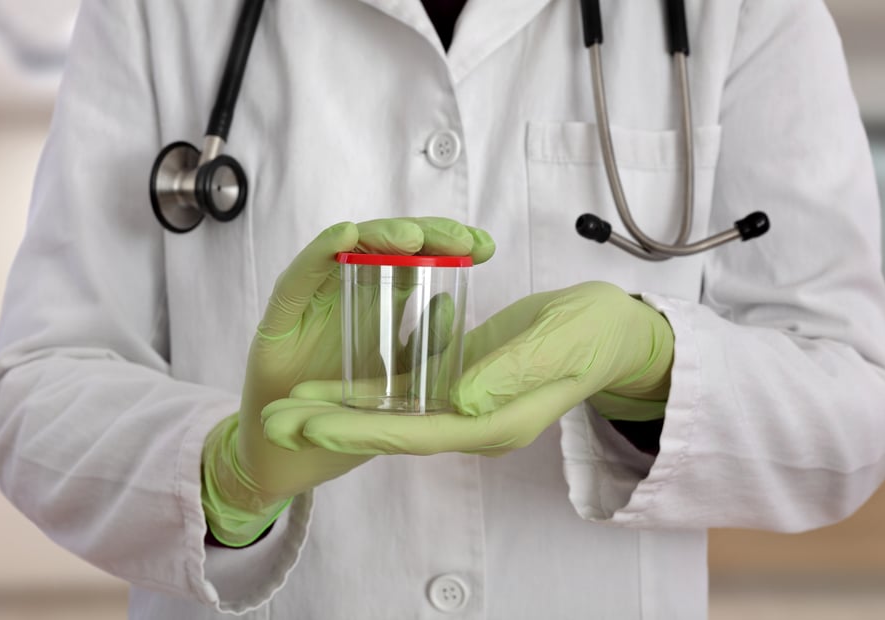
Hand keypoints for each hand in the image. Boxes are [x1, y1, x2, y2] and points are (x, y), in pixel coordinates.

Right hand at [202, 218, 494, 545]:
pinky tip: (345, 237)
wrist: (288, 455)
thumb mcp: (401, 379)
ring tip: (412, 237)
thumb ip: (425, 345)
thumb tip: (450, 301)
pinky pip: (297, 280)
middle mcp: (346, 292)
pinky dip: (319, 254)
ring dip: (379, 237)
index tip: (485, 248)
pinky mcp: (279, 320)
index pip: (417, 259)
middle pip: (387, 246)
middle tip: (460, 240)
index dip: (449, 246)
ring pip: (346, 252)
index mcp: (378, 303)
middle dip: (426, 235)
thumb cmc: (342, 411)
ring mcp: (312, 302)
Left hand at [287, 281, 673, 457]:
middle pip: (391, 431)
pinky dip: (368, 390)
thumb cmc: (594, 333)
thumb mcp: (559, 343)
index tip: (309, 427)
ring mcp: (467, 406)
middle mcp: (475, 422)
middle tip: (272, 424)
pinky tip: (331, 386)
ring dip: (338, 413)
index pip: (417, 433)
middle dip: (331, 428)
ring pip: (390, 415)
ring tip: (284, 409)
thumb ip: (509, 373)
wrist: (612, 329)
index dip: (360, 430)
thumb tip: (460, 403)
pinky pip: (407, 392)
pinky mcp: (462, 384)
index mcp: (497, 423)